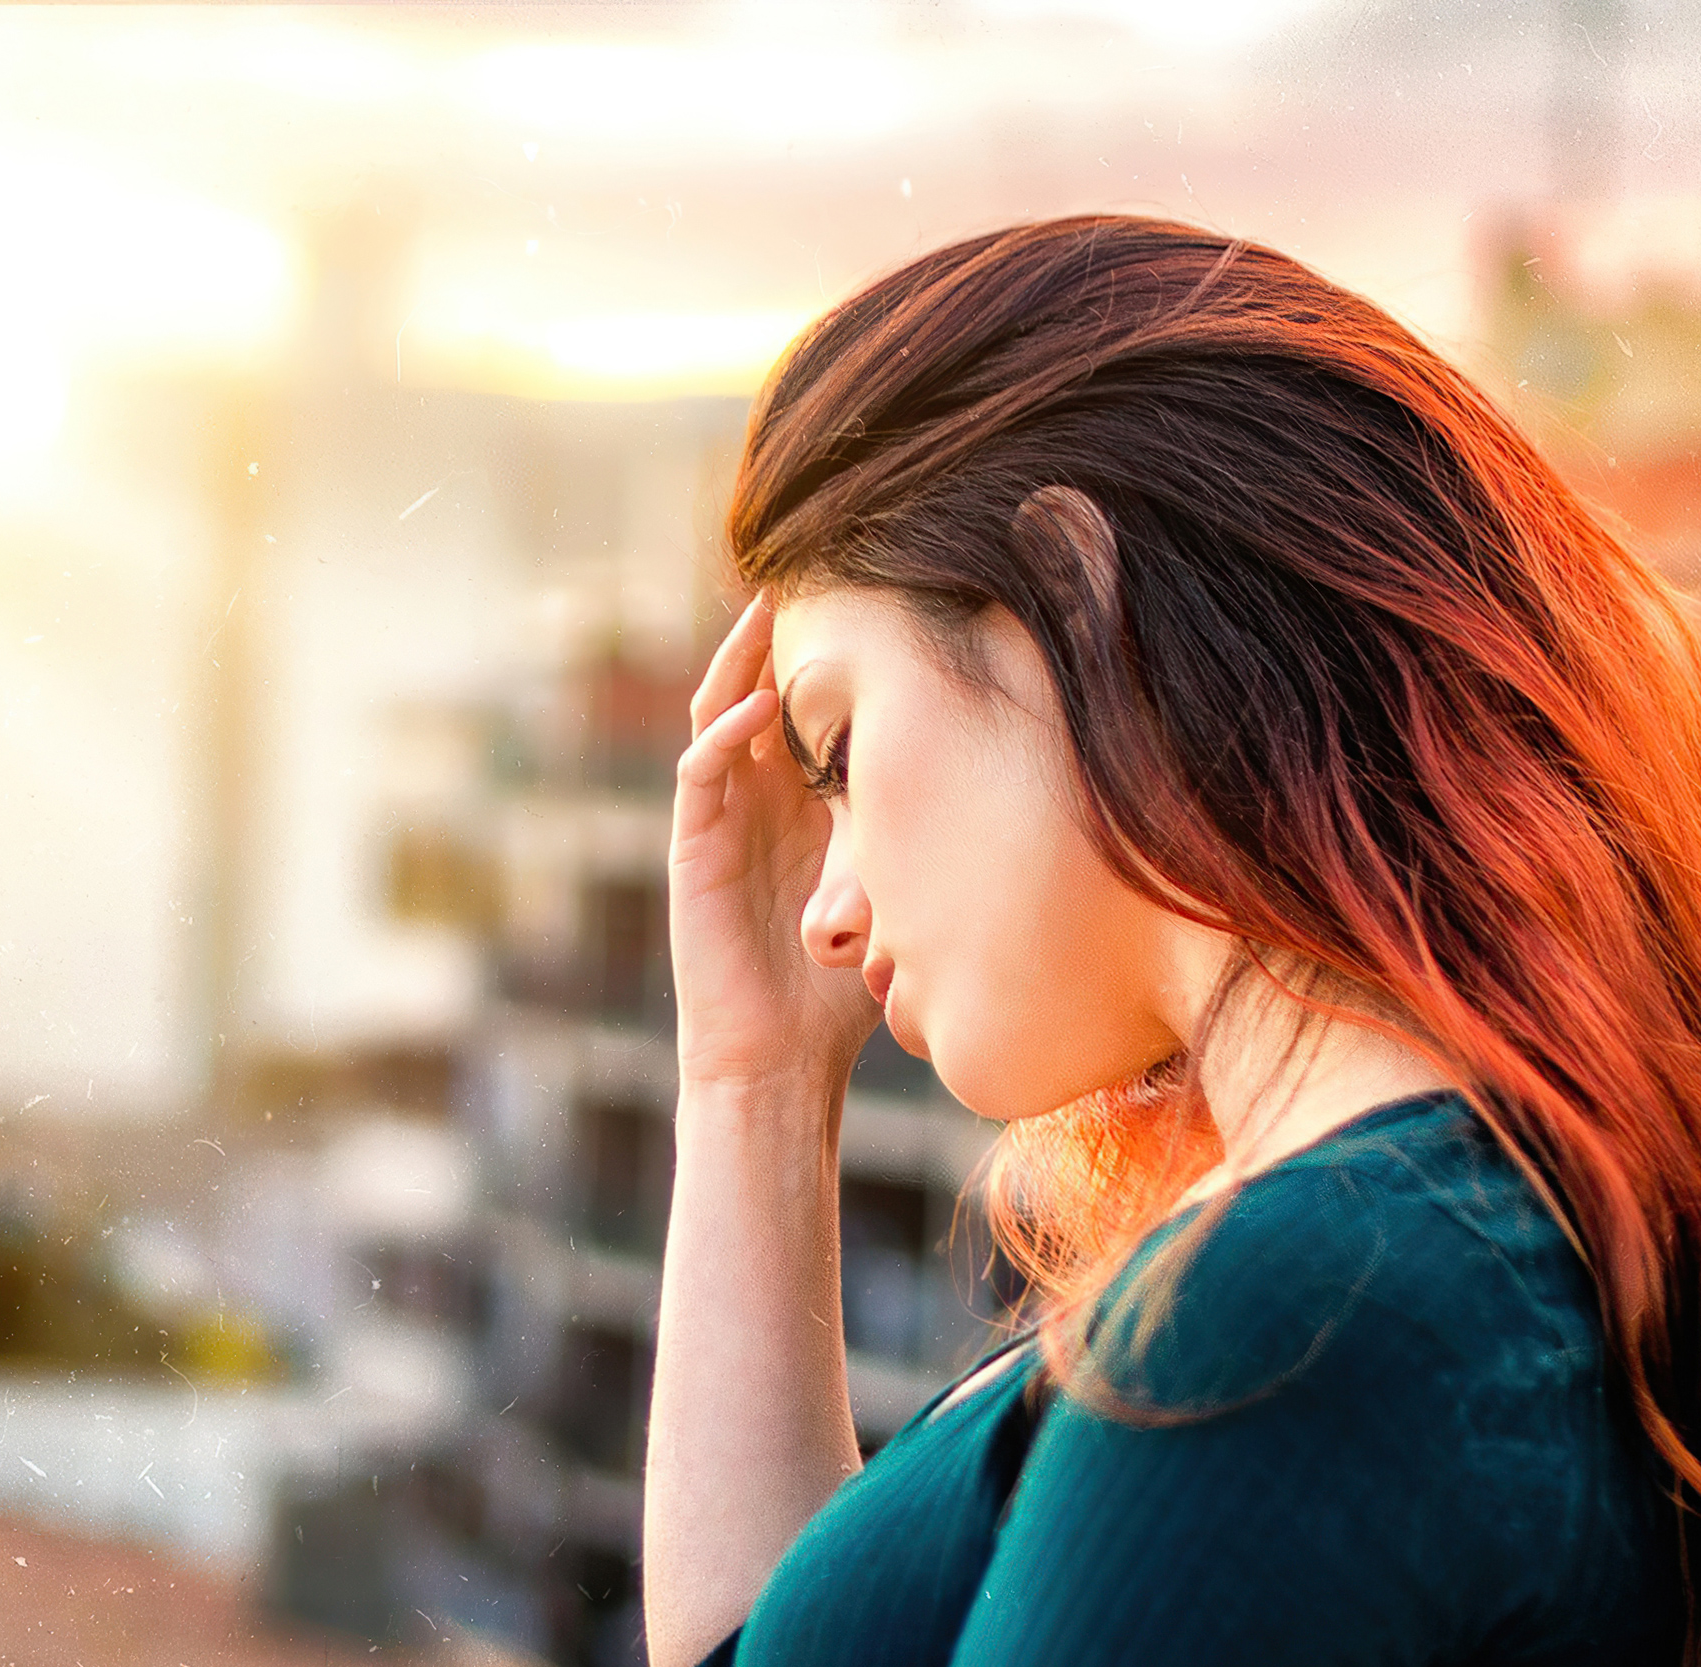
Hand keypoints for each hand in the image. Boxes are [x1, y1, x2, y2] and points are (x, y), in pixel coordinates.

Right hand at [671, 593, 882, 1091]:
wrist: (779, 1063)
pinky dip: (725, 732)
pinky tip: (760, 701)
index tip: (868, 596)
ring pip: (719, 716)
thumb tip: (1006, 794)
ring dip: (740, 661)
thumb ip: (920, 842)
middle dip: (774, 635)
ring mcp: (720, 821)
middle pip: (757, 691)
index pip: (809, 709)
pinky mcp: (694, 850)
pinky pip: (700, 772)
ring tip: (767, 609)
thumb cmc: (837, 994)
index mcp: (802, 806)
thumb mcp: (897, 893)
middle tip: (805, 568)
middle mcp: (756, 802)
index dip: (827, 654)